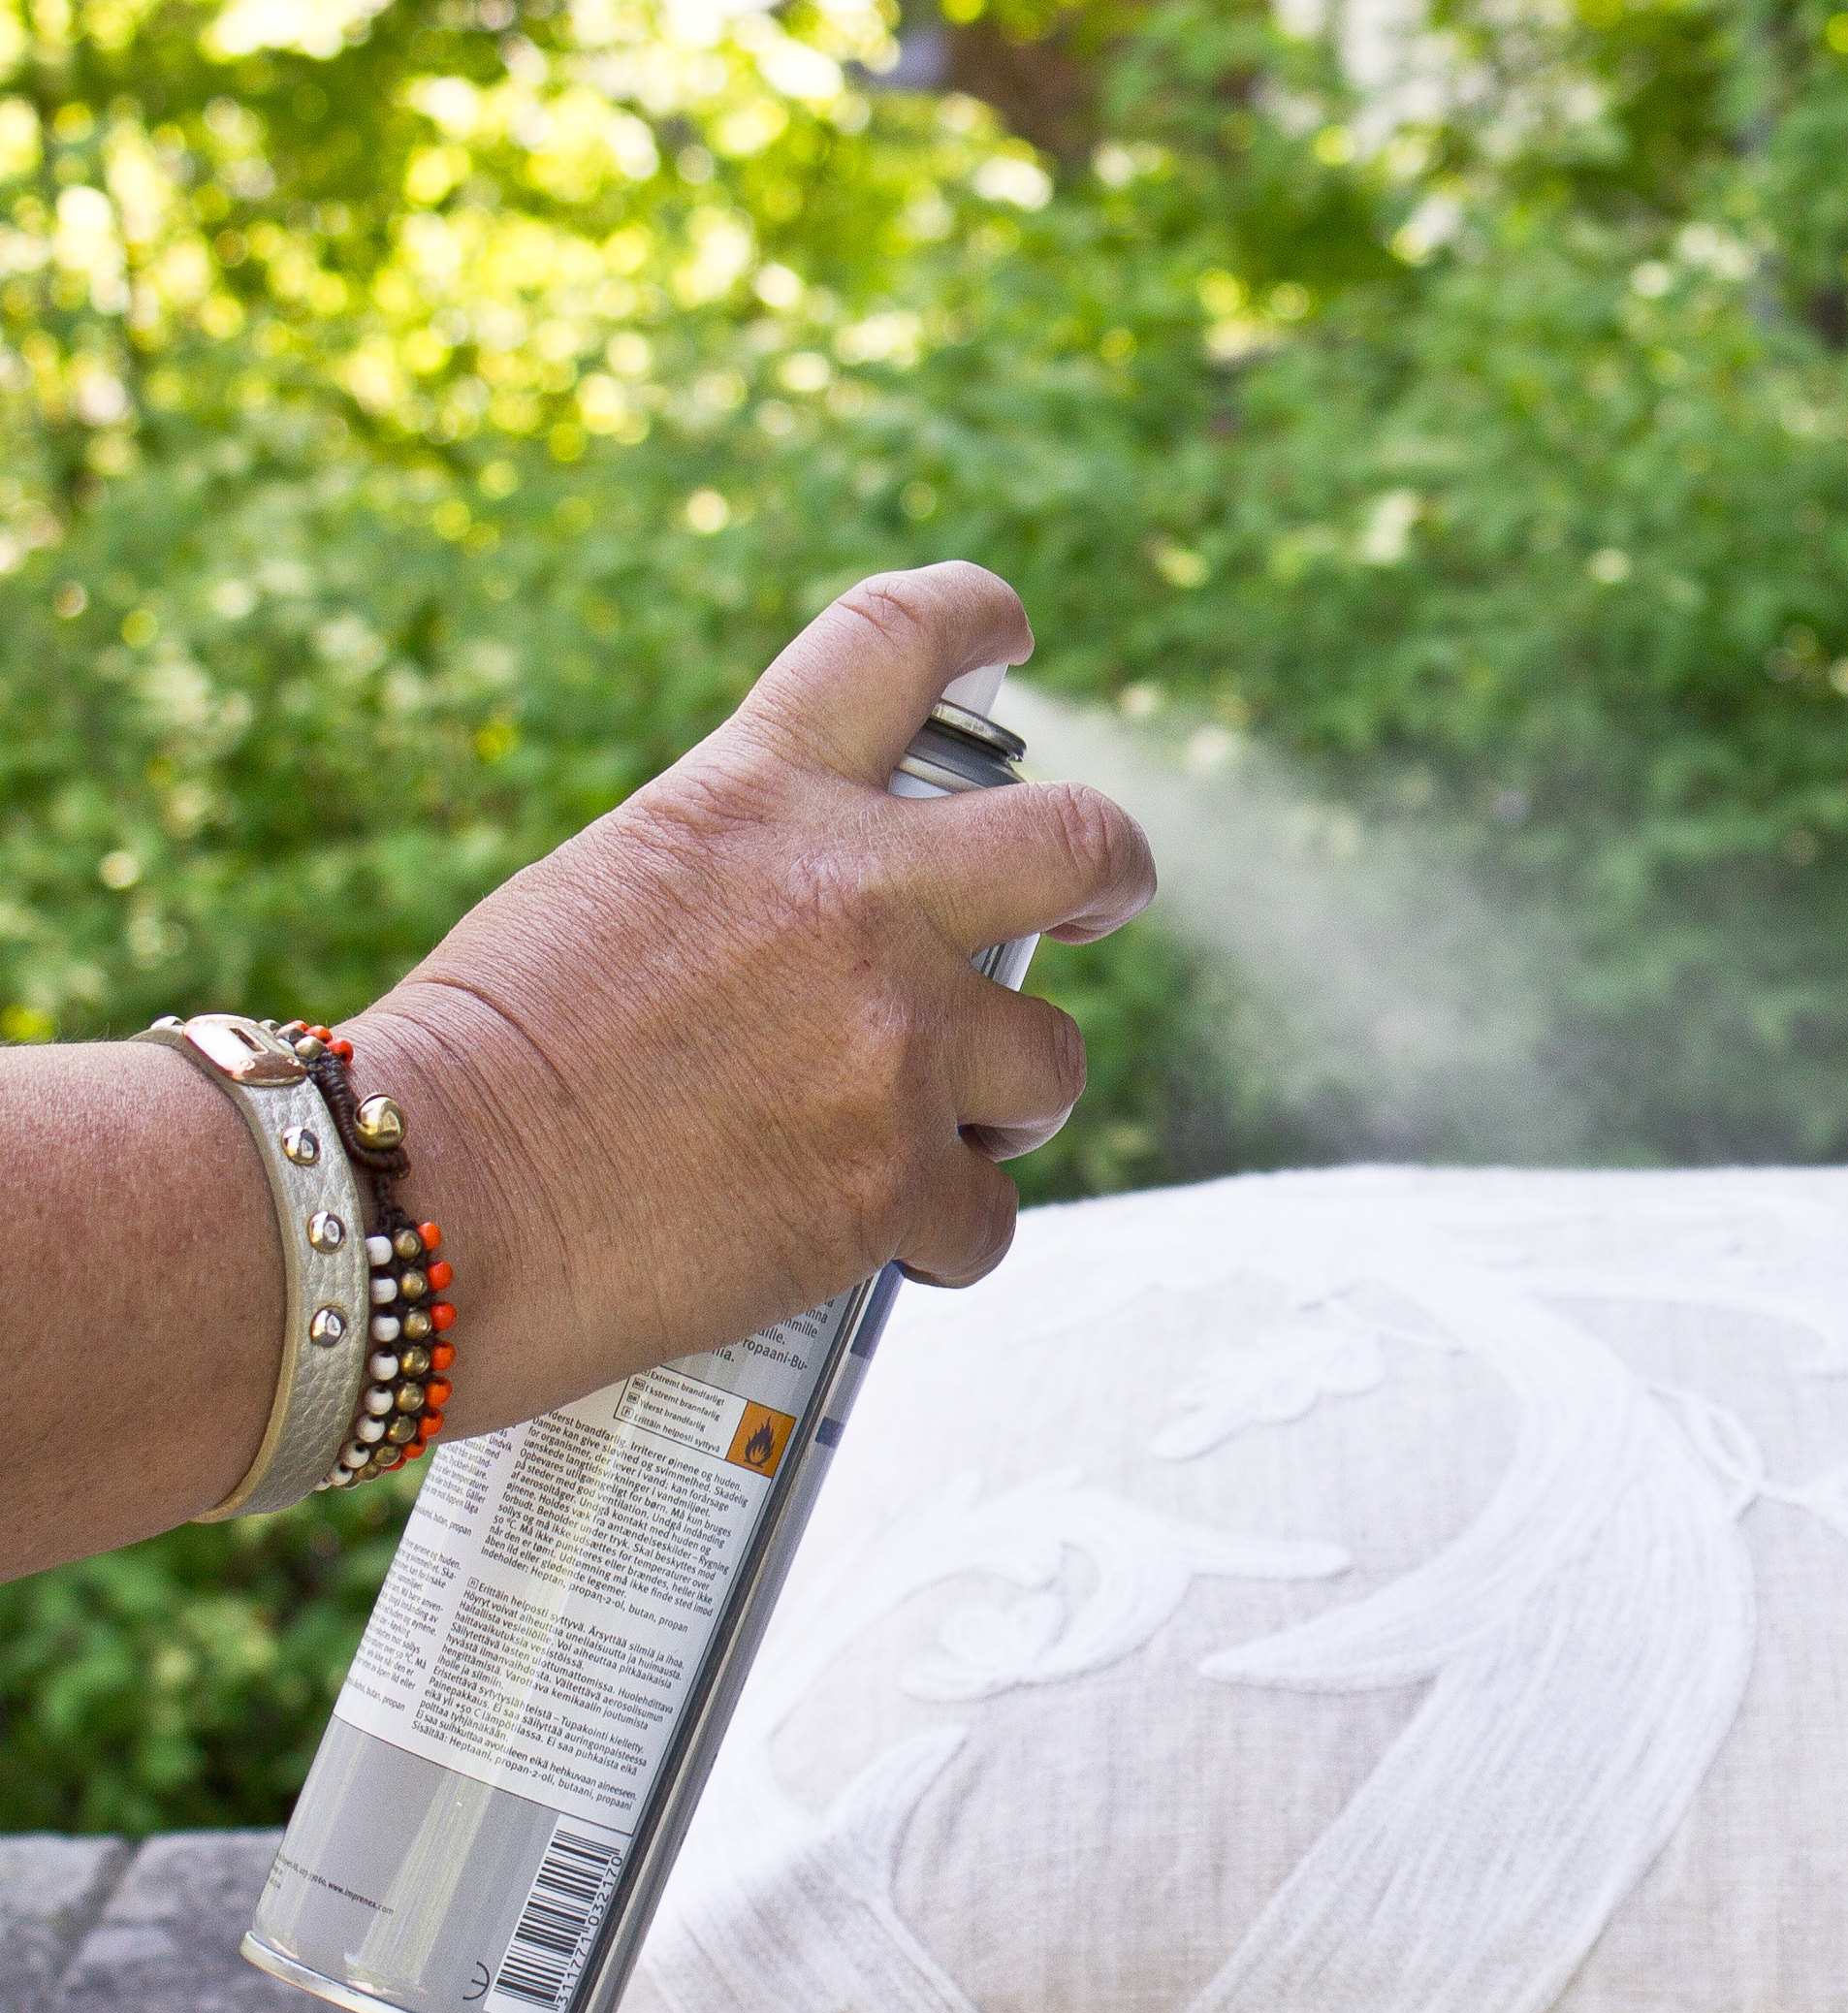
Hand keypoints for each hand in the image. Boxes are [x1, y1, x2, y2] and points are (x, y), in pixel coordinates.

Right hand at [349, 563, 1154, 1438]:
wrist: (428, 1193)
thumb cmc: (473, 1061)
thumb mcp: (606, 893)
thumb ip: (737, 884)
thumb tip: (801, 947)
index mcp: (756, 798)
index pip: (899, 638)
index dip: (976, 615)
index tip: (1008, 629)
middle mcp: (854, 898)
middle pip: (1076, 843)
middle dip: (1108, 873)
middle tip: (1096, 904)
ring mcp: (892, 1043)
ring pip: (1051, 1059)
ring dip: (1011, 1101)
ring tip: (946, 1140)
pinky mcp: (894, 1184)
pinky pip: (991, 1215)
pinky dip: (953, 1238)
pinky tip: (901, 1250)